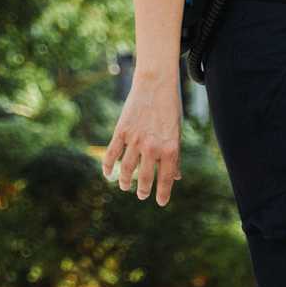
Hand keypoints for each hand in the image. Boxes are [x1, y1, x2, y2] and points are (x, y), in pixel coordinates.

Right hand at [102, 68, 183, 205]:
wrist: (156, 83)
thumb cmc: (170, 108)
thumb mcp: (177, 132)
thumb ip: (175, 155)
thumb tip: (176, 177)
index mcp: (170, 148)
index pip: (166, 178)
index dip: (163, 193)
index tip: (160, 202)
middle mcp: (152, 147)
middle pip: (145, 178)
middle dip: (144, 190)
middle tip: (142, 195)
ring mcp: (135, 140)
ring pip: (126, 170)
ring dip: (125, 181)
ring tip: (125, 187)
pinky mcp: (121, 131)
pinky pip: (111, 154)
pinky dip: (107, 167)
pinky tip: (108, 174)